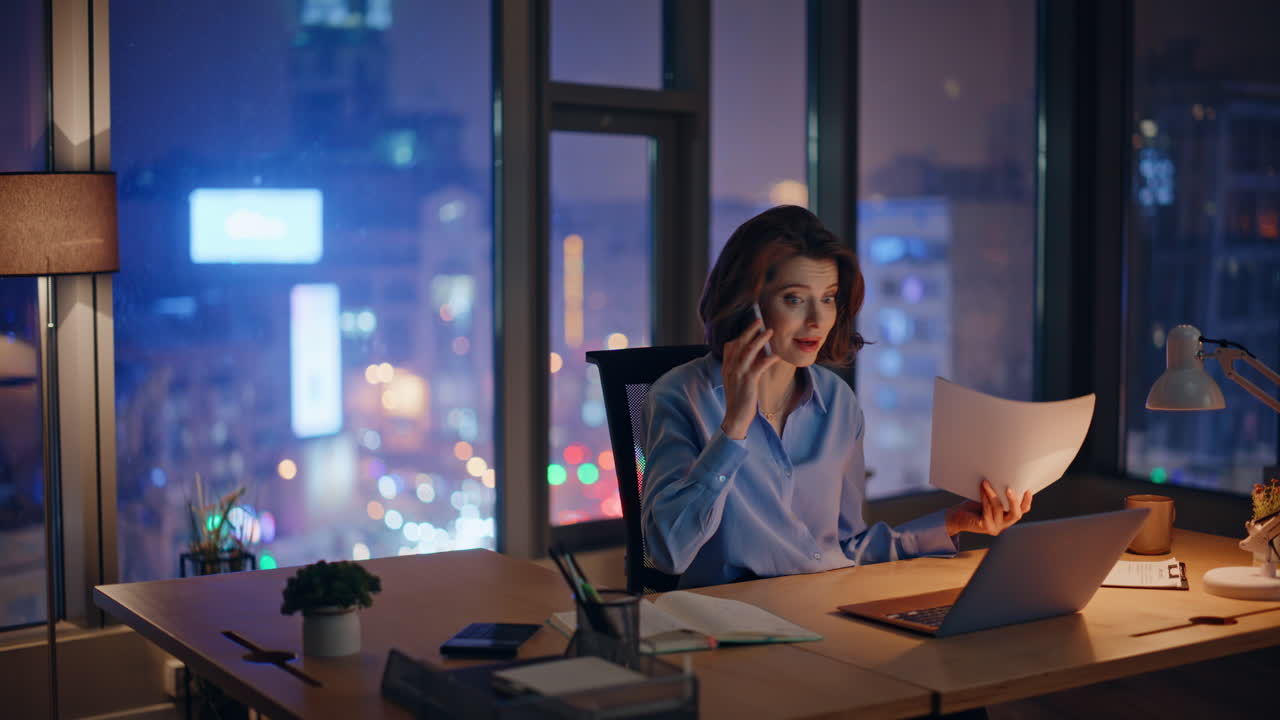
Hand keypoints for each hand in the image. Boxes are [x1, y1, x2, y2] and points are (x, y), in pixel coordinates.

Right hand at [719, 318, 778, 438]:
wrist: (735, 417)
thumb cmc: (739, 399)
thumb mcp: (737, 381)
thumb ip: (741, 368)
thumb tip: (754, 356)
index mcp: (727, 367)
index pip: (731, 345)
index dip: (740, 334)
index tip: (750, 326)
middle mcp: (730, 368)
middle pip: (739, 343)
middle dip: (749, 330)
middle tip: (759, 319)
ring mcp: (738, 374)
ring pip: (748, 351)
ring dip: (759, 339)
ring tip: (770, 331)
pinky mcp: (748, 382)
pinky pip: (758, 366)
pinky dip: (767, 359)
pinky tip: (776, 355)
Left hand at [944, 479, 1031, 536]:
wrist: (958, 517)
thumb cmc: (974, 506)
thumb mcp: (990, 499)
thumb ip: (999, 494)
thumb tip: (1004, 476)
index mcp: (1008, 517)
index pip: (1022, 511)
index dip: (1026, 501)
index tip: (1027, 490)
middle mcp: (1004, 524)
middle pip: (1016, 514)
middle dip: (1013, 501)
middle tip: (1009, 489)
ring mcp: (996, 527)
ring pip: (998, 508)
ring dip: (993, 494)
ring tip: (986, 482)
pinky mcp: (985, 527)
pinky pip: (987, 510)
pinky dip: (985, 497)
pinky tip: (982, 488)